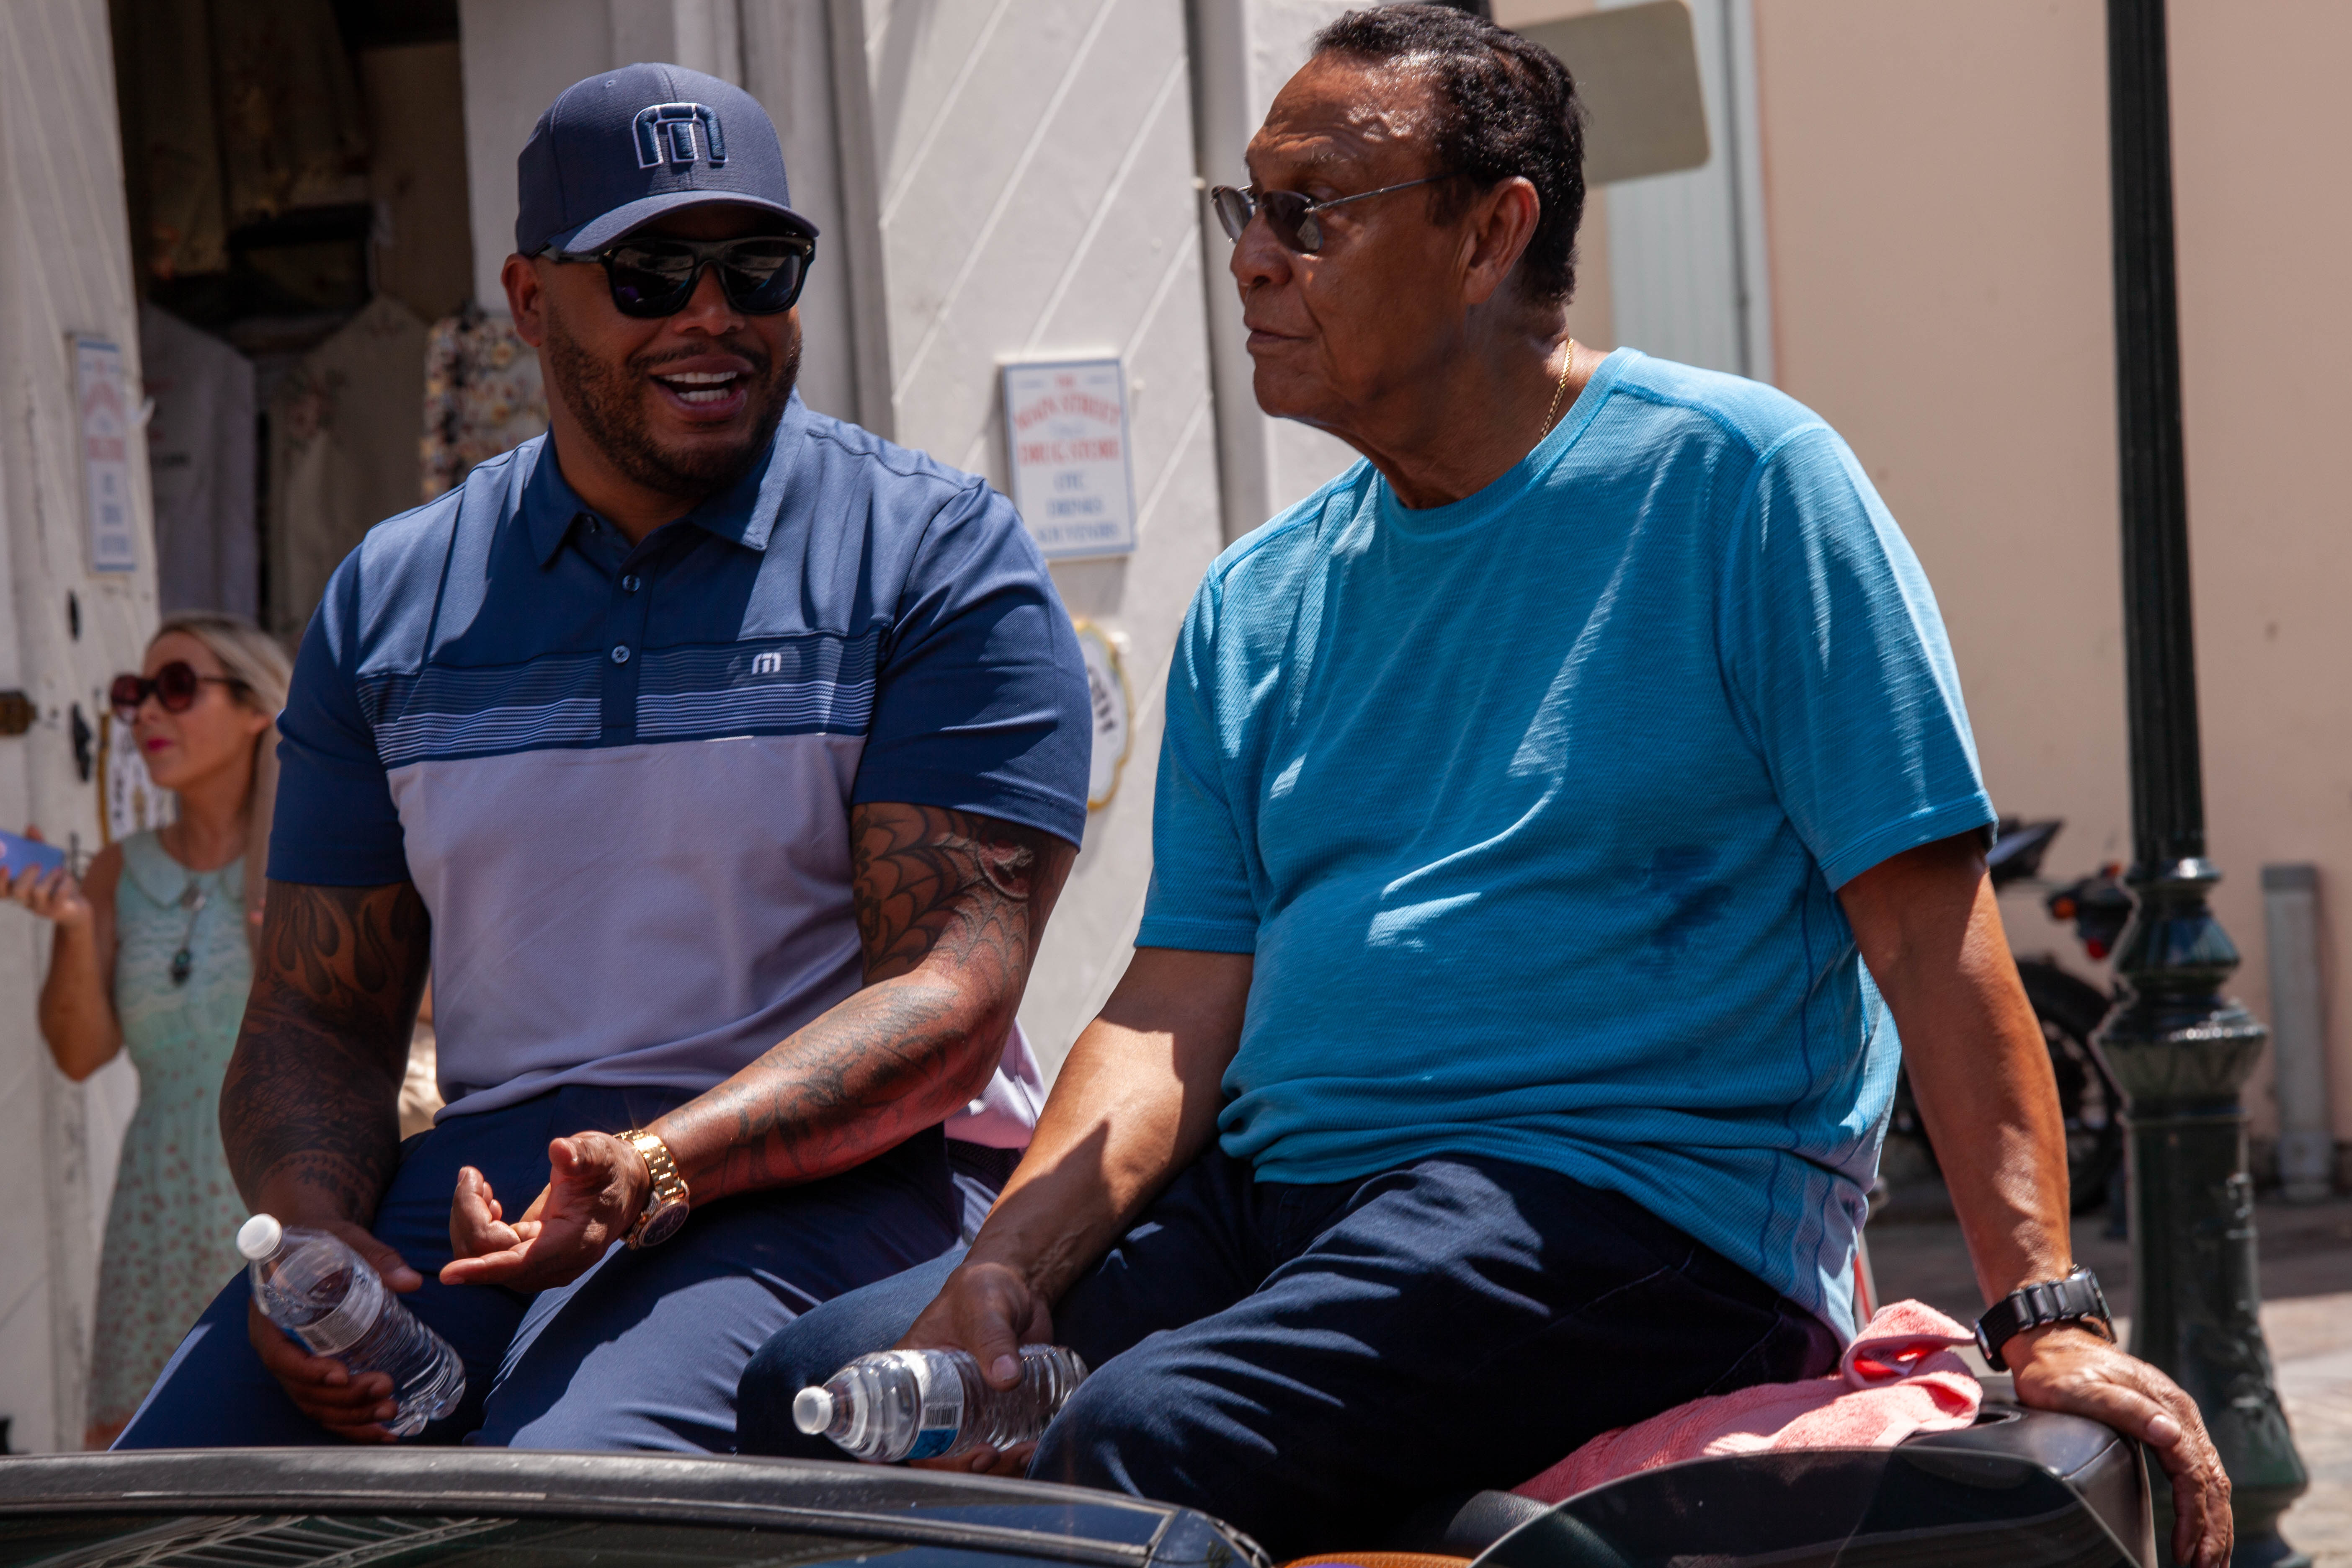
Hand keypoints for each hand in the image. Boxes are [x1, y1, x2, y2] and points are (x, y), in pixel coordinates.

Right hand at [7, 829, 88, 928]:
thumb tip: (30, 827)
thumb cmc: (55, 881)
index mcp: (15, 889)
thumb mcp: (46, 862)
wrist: (76, 906)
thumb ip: (36, 845)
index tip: (4, 865)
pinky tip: (68, 878)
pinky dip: (65, 883)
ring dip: (50, 876)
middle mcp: (24, 901)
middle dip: (26, 875)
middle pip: (17, 891)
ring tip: (58, 869)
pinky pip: (59, 895)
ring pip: (38, 892)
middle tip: (36, 864)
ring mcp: (40, 907)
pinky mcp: (57, 910)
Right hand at [246, 1220, 422, 1442]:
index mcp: (270, 1320)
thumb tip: (411, 1281)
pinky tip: (384, 1433)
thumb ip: (376, 1258)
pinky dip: (353, 1424)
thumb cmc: (325, 1243)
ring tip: (390, 1412)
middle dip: (343, 1398)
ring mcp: (298, 1367)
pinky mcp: (317, 1374)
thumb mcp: (346, 1242)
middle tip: (384, 1390)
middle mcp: (279, 1350)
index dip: (307, 1371)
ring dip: (351, 1416)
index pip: (280, 1356)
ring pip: (317, 1406)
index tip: (340, 1374)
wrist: (312, 1246)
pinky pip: (329, 1408)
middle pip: (303, 1389)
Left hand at [440, 1132, 649, 1290]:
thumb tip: (559, 1150)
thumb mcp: (599, 1154)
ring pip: (484, 1257)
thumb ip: (581, 1155)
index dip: (483, 1268)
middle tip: (471, 1175)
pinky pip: (489, 1252)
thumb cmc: (610, 1169)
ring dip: (469, 1220)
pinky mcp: (529, 1256)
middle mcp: (556, 1263)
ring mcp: (541, 1264)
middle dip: (469, 1218)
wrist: (624, 1186)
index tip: (447, 1275)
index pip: (519, 1264)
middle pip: (493, 1258)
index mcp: (574, 1242)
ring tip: (477, 1183)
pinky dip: (478, 1223)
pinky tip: (488, 1200)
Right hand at [896, 1258, 1055, 1475]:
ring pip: (970, 1451)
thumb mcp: (985, 1307)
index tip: (938, 1464)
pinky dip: (1014, 1454)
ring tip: (1023, 1453)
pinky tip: (1033, 1447)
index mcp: (912, 1372)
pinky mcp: (996, 1408)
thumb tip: (1006, 1379)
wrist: (1021, 1287)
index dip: (911, 1453)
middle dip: (962, 1466)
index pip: (898, 1423)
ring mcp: (966, 1406)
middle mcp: (934, 1396)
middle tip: (990, 1457)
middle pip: (936, 1450)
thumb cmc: (987, 1287)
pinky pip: (999, 1442)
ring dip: (996, 1465)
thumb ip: (994, 1337)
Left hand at [2006, 1323, 2230, 1567]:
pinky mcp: (2168, 1426)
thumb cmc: (2059, 1368)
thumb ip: (2125, 1410)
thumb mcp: (2081, 1388)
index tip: (2191, 1550)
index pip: (2193, 1472)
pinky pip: (2197, 1471)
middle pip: (2211, 1481)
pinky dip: (2204, 1504)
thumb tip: (2170, 1434)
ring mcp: (2176, 1420)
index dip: (2194, 1515)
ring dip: (2215, 1523)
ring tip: (2212, 1561)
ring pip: (2211, 1479)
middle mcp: (2179, 1415)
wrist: (2052, 1342)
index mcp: (2167, 1407)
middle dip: (2213, 1530)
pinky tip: (2202, 1527)